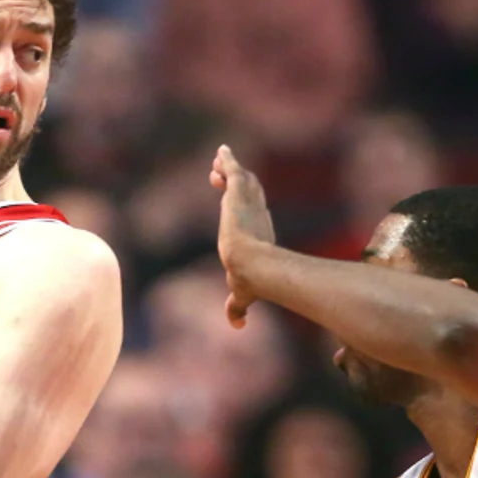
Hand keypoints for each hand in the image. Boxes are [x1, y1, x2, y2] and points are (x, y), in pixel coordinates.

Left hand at [209, 145, 275, 328]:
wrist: (252, 265)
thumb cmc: (250, 279)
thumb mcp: (242, 292)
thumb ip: (238, 306)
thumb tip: (238, 326)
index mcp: (259, 231)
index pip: (251, 212)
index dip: (242, 205)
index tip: (232, 199)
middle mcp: (257, 212)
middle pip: (248, 191)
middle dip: (235, 182)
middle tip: (220, 174)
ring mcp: (248, 201)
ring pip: (240, 178)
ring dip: (228, 169)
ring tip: (218, 161)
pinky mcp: (238, 191)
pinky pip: (232, 169)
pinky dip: (227, 160)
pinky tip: (220, 151)